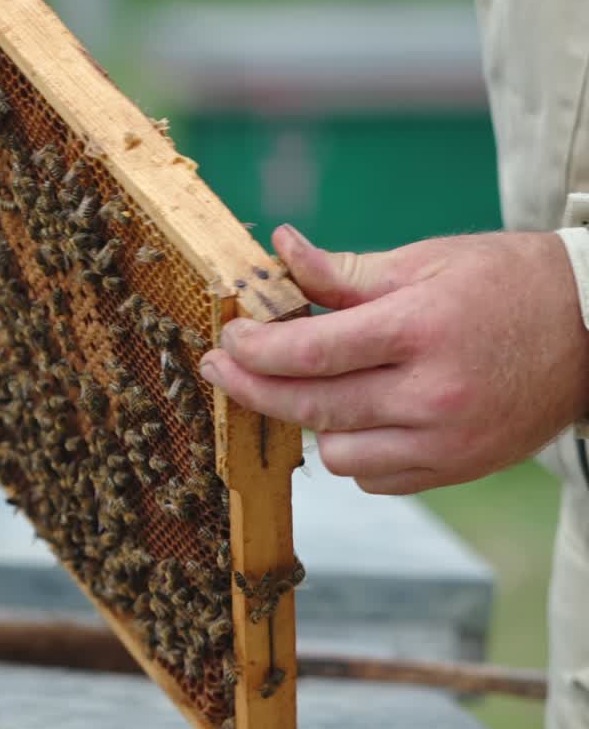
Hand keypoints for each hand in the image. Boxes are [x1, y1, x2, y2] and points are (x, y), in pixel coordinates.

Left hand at [198, 225, 588, 494]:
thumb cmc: (507, 283)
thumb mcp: (425, 261)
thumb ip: (342, 271)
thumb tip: (279, 249)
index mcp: (420, 329)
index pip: (311, 352)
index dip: (256, 350)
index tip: (227, 340)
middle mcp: (433, 394)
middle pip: (311, 409)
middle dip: (253, 389)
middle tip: (221, 368)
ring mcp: (448, 441)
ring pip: (337, 454)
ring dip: (309, 423)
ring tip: (309, 386)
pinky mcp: (458, 469)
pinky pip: (376, 479)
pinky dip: (353, 451)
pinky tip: (357, 414)